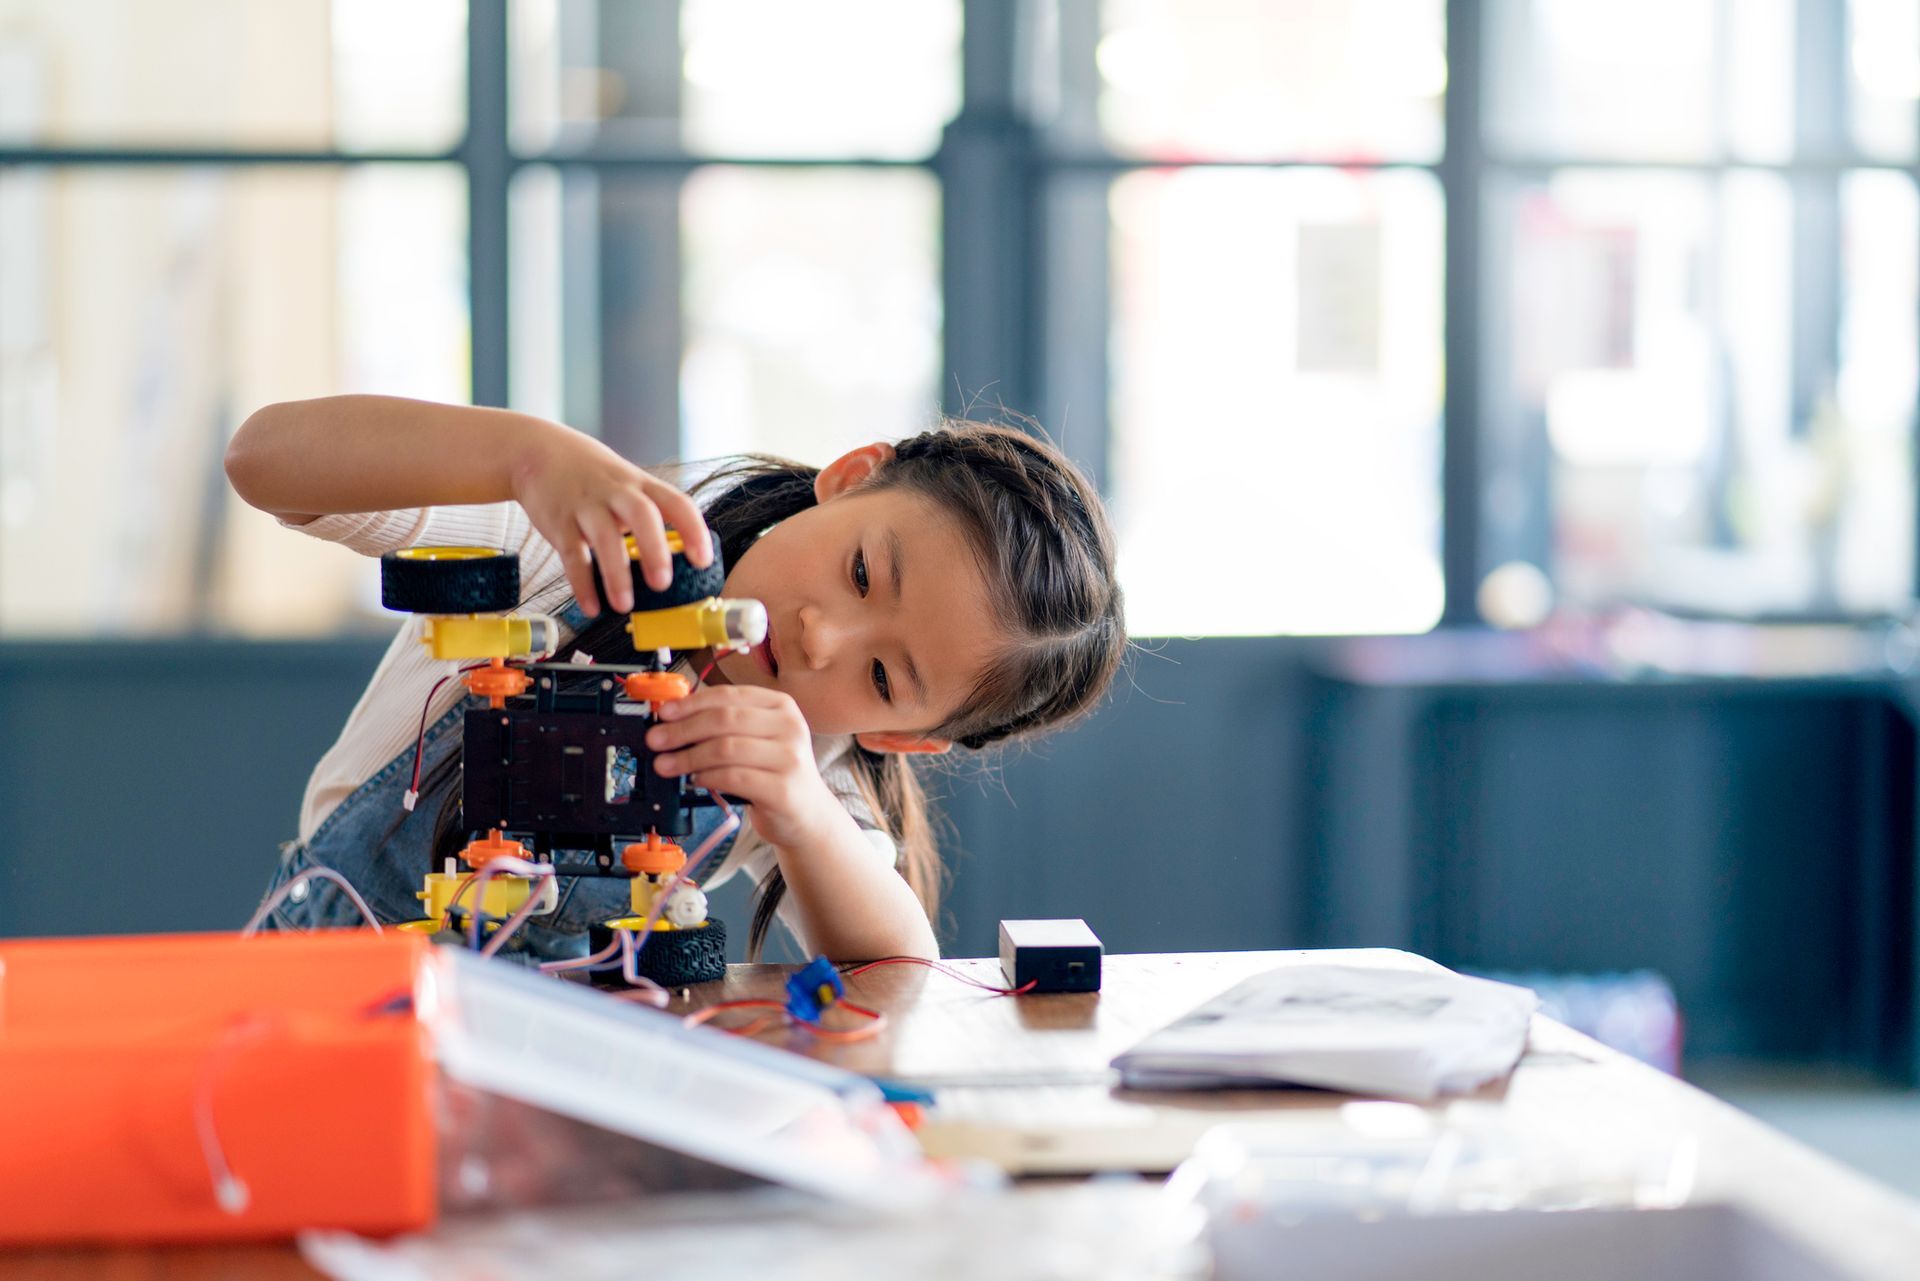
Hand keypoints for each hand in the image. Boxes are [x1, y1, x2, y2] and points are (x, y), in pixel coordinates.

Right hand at [509, 425, 712, 616]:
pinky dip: (582, 583)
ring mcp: (586, 506)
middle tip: (662, 584)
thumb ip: (649, 516)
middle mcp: (616, 492)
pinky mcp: (559, 522)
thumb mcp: (627, 483)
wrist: (538, 451)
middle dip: (654, 550)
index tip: (703, 561)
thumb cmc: (593, 476)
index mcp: (641, 485)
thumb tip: (676, 562)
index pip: (676, 503)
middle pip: (641, 515)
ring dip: (616, 574)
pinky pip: (572, 555)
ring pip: (604, 537)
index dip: (693, 531)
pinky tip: (591, 606)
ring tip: (623, 605)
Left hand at [646, 686, 841, 850]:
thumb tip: (672, 720)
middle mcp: (790, 726)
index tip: (663, 713)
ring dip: (688, 757)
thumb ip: (724, 725)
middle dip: (682, 730)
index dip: (690, 703)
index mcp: (780, 705)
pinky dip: (707, 778)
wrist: (807, 815)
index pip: (728, 694)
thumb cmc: (773, 774)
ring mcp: (789, 757)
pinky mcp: (782, 788)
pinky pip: (733, 777)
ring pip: (725, 748)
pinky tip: (694, 781)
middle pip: (724, 719)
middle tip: (655, 741)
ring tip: (666, 765)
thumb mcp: (756, 739)